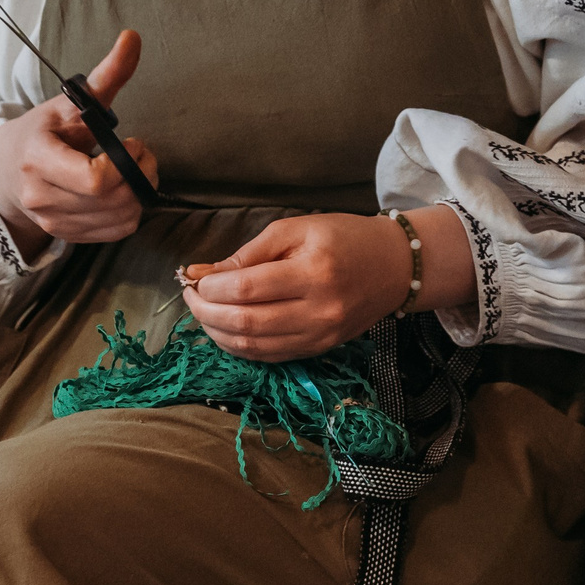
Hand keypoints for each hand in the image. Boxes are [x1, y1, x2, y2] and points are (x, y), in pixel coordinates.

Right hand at [0, 30, 152, 260]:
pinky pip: (115, 233)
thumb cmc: (44, 132)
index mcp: (39, 158)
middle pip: (112, 200)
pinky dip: (130, 212)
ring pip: (119, 219)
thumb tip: (133, 36)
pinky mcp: (65, 235)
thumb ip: (106, 75)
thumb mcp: (71, 102)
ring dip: (140, 193)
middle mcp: (41, 196)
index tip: (131, 143)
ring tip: (134, 170)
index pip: (94, 180)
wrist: (6, 170)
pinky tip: (122, 191)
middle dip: (142, 175)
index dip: (126, 164)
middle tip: (142, 155)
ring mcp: (52, 221)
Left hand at [180, 206, 474, 361]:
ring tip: (203, 312)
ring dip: (218, 333)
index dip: (212, 287)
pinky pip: (269, 356)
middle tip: (190, 296)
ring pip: (254, 347)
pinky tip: (226, 329)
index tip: (194, 277)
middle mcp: (318, 310)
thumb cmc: (344, 237)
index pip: (247, 289)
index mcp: (312, 272)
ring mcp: (320, 336)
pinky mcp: (319, 349)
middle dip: (206, 312)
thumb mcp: (297, 228)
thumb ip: (249, 253)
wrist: (394, 266)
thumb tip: (204, 272)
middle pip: (245, 323)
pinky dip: (240, 346)